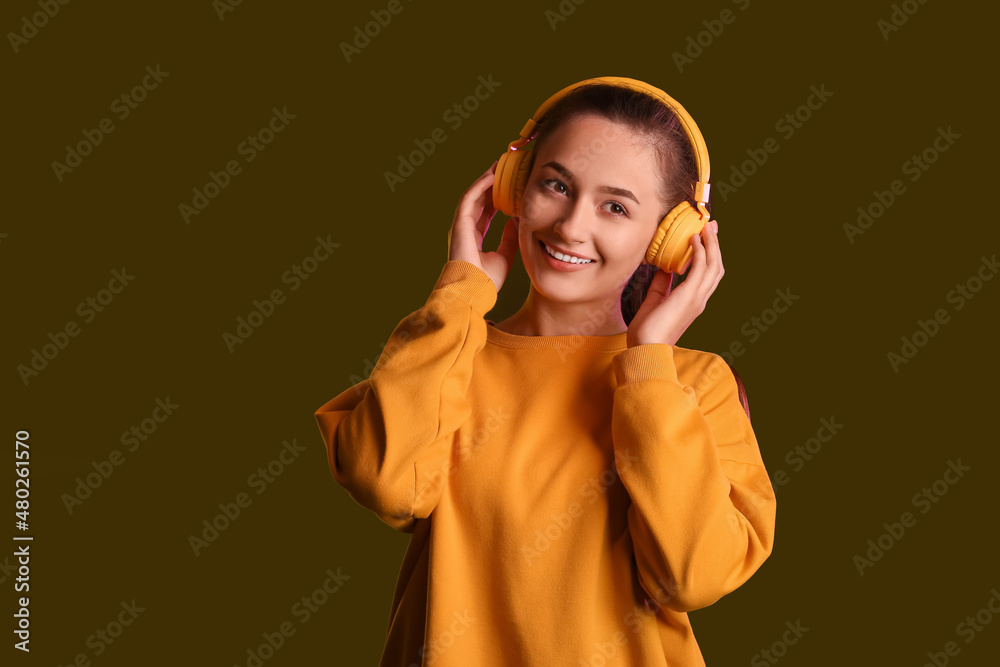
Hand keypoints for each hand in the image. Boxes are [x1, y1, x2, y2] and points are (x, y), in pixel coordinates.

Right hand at [448, 160, 519, 291]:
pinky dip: (480, 186)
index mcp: (474, 238)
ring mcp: (461, 225)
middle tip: (504, 169)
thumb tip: (517, 221)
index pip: (485, 213)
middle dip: (490, 184)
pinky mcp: (460, 223)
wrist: (474, 291)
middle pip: (479, 200)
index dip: (496, 199)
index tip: (508, 189)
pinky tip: (492, 176)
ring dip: (485, 180)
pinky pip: (469, 198)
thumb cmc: (486, 281)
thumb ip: (509, 238)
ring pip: (473, 196)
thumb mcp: (505, 256)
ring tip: (498, 166)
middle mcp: (465, 229)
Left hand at [626, 220, 723, 347]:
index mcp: (693, 302)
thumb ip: (661, 285)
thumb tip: (664, 268)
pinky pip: (701, 268)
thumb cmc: (647, 332)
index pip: (708, 275)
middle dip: (715, 245)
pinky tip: (694, 239)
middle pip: (716, 267)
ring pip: (713, 265)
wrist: (645, 348)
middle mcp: (700, 299)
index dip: (709, 256)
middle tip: (711, 227)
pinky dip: (701, 251)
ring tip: (706, 227)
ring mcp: (697, 298)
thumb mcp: (654, 302)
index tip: (705, 238)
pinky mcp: (690, 296)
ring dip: (711, 244)